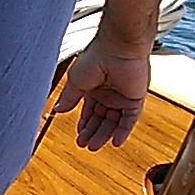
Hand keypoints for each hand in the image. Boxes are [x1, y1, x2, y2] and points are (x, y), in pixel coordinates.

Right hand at [52, 33, 149, 151]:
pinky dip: (124, 131)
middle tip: (85, 145)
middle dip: (92, 133)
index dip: (84, 124)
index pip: (89, 111)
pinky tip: (115, 142)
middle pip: (101, 119)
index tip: (79, 135)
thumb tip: (58, 110)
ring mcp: (123, 96)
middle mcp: (109, 93)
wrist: (118, 47)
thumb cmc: (96, 57)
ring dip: (104, 135)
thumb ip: (69, 98)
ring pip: (114, 121)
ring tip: (94, 147)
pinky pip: (130, 118)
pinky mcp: (136, 98)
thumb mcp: (76, 81)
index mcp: (94, 88)